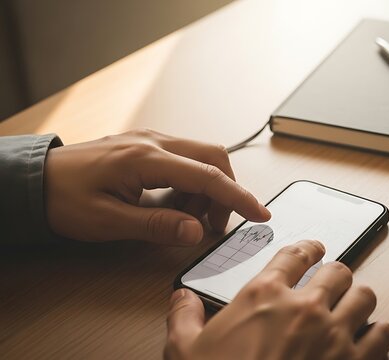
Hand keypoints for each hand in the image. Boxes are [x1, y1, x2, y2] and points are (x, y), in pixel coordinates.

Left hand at [45, 129, 269, 244]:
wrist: (36, 179)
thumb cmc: (64, 198)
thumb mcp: (108, 221)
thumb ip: (156, 224)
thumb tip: (196, 231)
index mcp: (146, 158)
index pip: (208, 175)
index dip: (238, 197)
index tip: (260, 214)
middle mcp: (154, 142)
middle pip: (213, 158)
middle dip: (226, 191)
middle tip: (214, 225)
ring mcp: (151, 141)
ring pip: (202, 158)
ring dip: (207, 189)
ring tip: (186, 218)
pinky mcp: (148, 146)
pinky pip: (185, 161)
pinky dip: (192, 184)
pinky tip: (173, 204)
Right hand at [165, 240, 388, 359]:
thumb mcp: (185, 350)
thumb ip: (185, 317)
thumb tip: (182, 298)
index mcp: (264, 295)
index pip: (295, 255)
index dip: (308, 248)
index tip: (314, 249)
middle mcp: (303, 307)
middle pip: (338, 271)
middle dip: (335, 276)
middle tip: (332, 284)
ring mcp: (332, 334)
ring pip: (365, 296)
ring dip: (358, 301)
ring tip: (352, 309)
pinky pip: (382, 333)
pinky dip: (378, 334)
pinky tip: (369, 338)